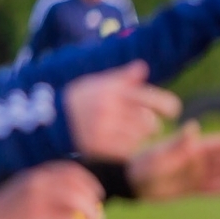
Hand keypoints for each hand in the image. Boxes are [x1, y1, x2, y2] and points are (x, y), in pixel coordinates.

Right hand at [0, 161, 103, 218]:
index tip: (97, 196)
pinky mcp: (34, 217)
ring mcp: (37, 198)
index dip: (89, 184)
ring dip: (91, 215)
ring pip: (76, 201)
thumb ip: (49, 193)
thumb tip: (76, 204)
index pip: (72, 172)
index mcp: (37, 173)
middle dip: (93, 203)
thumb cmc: (4, 209)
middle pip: (78, 187)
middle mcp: (39, 181)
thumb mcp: (26, 192)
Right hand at [63, 61, 180, 160]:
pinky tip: (116, 145)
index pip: (149, 98)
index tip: (173, 110)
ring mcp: (102, 128)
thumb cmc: (77, 100)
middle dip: (149, 125)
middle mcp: (108, 107)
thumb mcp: (95, 83)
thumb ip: (121, 77)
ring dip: (136, 138)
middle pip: (149, 123)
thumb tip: (143, 67)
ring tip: (124, 133)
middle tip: (145, 125)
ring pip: (138, 138)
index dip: (166, 105)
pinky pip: (125, 151)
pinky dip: (125, 150)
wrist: (46, 121)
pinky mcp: (97, 146)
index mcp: (111, 89)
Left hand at [127, 121, 219, 201]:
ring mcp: (193, 174)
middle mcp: (195, 160)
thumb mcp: (161, 154)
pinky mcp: (189, 189)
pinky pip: (210, 189)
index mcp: (191, 148)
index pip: (219, 144)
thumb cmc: (142, 165)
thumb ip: (178, 142)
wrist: (130, 183)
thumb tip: (194, 126)